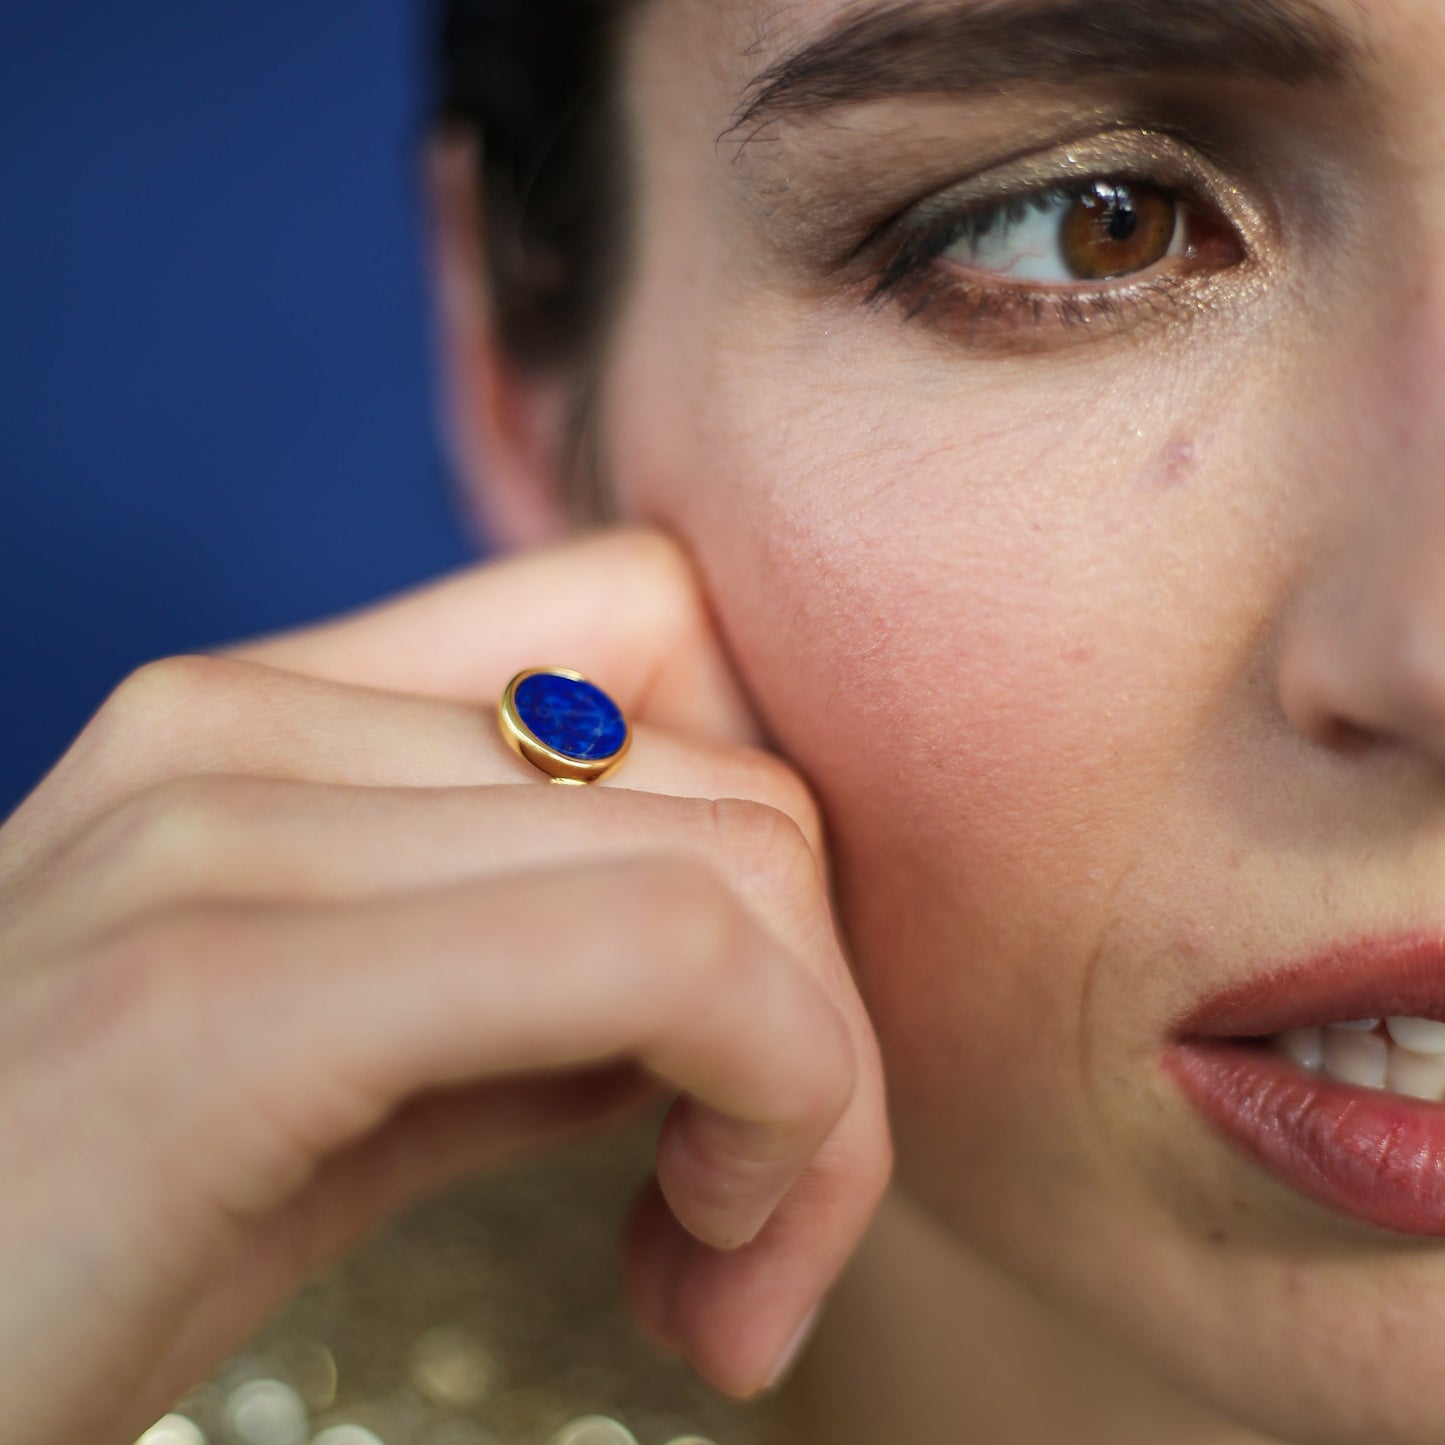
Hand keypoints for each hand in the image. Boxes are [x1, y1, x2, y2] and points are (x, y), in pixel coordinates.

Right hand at [0, 530, 891, 1443]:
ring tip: (722, 1272)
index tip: (750, 1062)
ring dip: (812, 1096)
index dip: (770, 849)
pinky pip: (665, 956)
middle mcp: (244, 725)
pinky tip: (697, 1279)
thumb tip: (727, 964)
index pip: (667, 635)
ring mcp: (220, 827)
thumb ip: (527, 992)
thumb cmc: (69, 1258)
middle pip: (744, 783)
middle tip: (755, 1232)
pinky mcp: (221, 991)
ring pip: (742, 863)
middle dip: (823, 1025)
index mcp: (271, 719)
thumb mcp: (342, 1098)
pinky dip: (773, 1109)